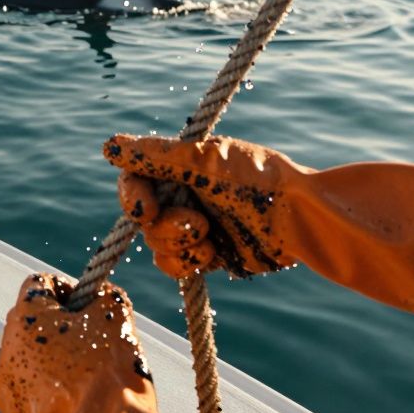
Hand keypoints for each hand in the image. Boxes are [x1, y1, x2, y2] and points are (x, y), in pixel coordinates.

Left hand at [0, 274, 229, 412]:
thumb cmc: (108, 368)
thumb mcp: (115, 312)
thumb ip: (101, 294)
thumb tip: (97, 295)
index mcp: (26, 314)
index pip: (40, 284)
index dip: (67, 289)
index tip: (87, 304)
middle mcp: (7, 346)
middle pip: (31, 322)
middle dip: (58, 326)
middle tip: (91, 341)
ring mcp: (7, 384)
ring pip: (29, 359)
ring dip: (51, 360)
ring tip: (85, 376)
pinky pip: (29, 393)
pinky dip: (48, 393)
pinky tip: (74, 400)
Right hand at [103, 134, 413, 333]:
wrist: (304, 221)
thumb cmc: (259, 181)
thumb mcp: (204, 161)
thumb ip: (155, 156)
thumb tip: (109, 147)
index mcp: (183, 166)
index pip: (136, 180)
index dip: (132, 196)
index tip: (142, 209)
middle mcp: (186, 193)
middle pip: (144, 218)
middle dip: (167, 225)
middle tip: (199, 224)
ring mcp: (197, 225)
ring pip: (158, 244)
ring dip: (179, 245)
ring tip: (211, 238)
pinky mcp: (210, 254)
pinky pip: (177, 265)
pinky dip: (189, 262)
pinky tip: (214, 254)